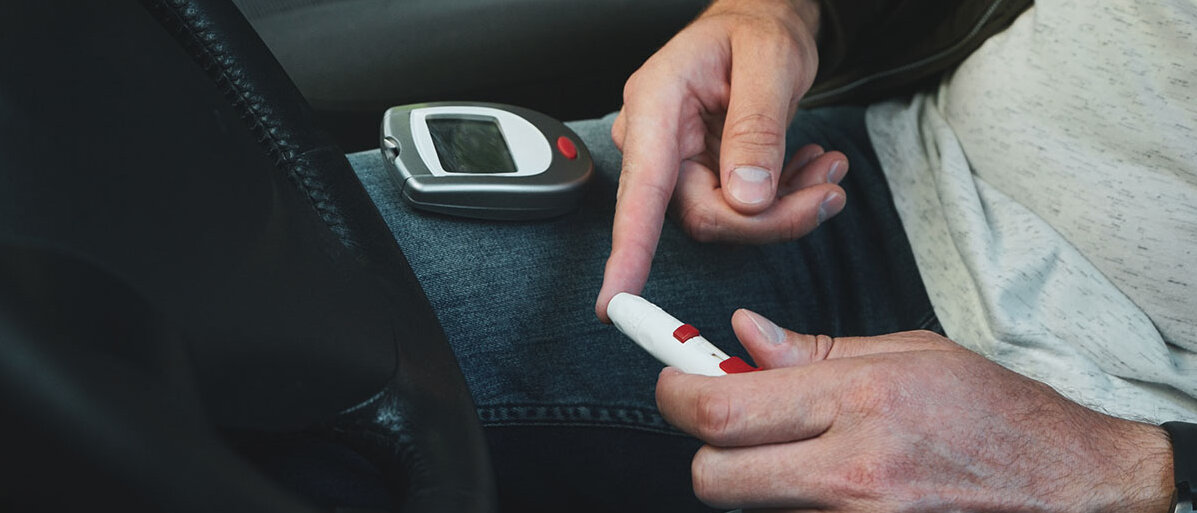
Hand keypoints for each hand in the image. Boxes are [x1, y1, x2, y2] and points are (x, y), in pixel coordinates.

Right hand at [595, 0, 847, 321]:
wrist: (761, 20)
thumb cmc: (757, 28)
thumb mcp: (769, 64)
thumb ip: (756, 131)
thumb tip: (746, 199)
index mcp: (654, 105)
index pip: (641, 192)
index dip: (629, 252)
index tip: (616, 303)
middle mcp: (654, 140)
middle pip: (703, 216)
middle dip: (771, 218)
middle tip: (830, 191)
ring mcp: (675, 162)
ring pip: (727, 220)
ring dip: (786, 208)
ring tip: (827, 169)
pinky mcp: (700, 176)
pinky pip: (739, 211)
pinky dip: (783, 201)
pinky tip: (809, 169)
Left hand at [656, 311, 1175, 511]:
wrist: (1073, 490)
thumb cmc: (998, 416)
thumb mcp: (911, 355)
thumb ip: (816, 351)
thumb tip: (741, 337)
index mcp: (859, 399)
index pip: (721, 405)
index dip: (675, 391)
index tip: (672, 380)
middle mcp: (852, 470)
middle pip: (712, 477)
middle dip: (706, 451)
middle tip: (731, 428)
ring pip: (754, 511)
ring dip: (761, 484)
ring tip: (814, 457)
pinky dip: (799, 510)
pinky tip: (837, 487)